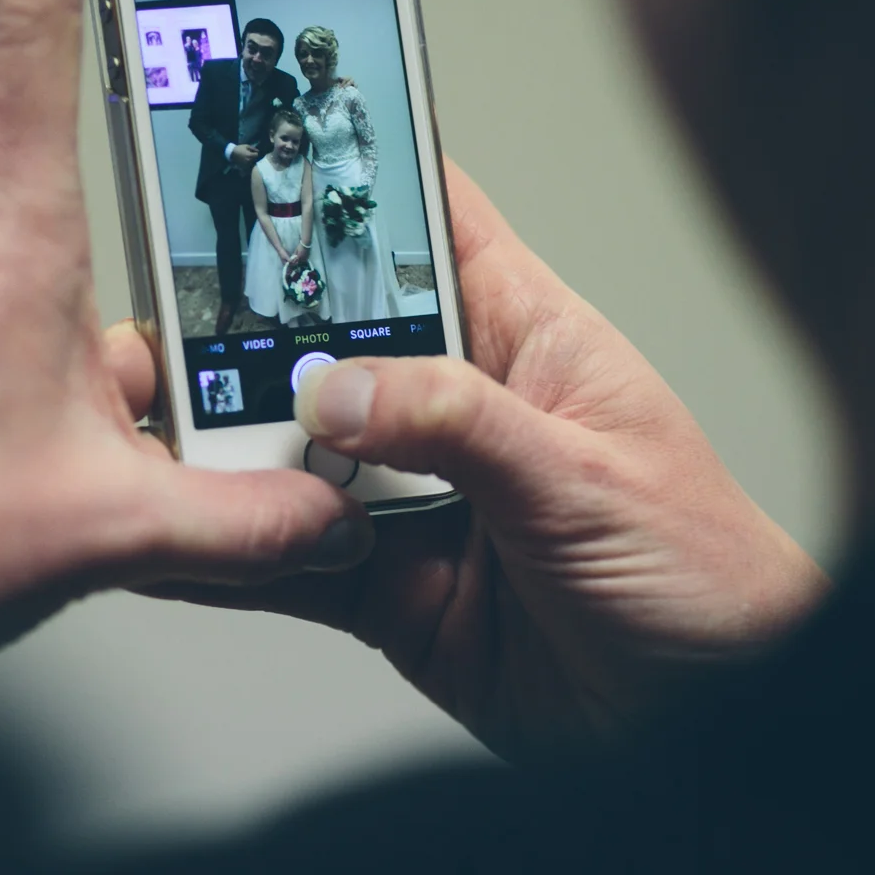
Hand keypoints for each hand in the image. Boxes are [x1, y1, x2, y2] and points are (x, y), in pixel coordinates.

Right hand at [142, 160, 826, 760]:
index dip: (354, 183)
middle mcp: (460, 409)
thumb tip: (338, 384)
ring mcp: (420, 496)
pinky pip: (292, 555)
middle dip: (252, 337)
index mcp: (525, 339)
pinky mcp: (390, 582)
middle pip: (331, 342)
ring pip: (296, 452)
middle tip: (173, 333)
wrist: (714, 721)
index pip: (429, 225)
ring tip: (160, 438)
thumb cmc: (706, 574)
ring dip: (233, 451)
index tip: (265, 153)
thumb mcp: (582, 477)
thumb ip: (457, 425)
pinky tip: (188, 539)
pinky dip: (238, 550)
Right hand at [229, 143, 258, 168]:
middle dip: (253, 157)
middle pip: (254, 159)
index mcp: (250, 155)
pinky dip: (247, 163)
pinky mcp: (243, 166)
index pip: (257, 155)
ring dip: (250, 160)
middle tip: (249, 154)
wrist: (231, 153)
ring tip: (246, 157)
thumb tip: (258, 151)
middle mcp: (248, 160)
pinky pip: (248, 165)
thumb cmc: (239, 148)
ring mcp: (246, 164)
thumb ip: (253, 148)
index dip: (255, 153)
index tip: (253, 152)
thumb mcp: (246, 146)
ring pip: (251, 162)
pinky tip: (244, 160)